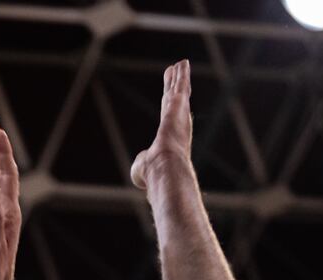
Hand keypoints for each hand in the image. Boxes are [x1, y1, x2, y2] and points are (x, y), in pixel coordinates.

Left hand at [130, 60, 193, 190]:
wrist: (163, 167)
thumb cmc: (152, 173)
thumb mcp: (141, 168)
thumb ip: (141, 163)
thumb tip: (140, 167)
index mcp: (170, 138)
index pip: (168, 119)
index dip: (169, 108)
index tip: (171, 100)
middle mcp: (178, 125)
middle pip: (176, 101)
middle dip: (176, 88)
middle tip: (177, 74)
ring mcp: (179, 114)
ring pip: (180, 91)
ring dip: (181, 77)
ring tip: (181, 64)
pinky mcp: (178, 106)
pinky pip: (181, 86)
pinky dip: (182, 75)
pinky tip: (182, 64)